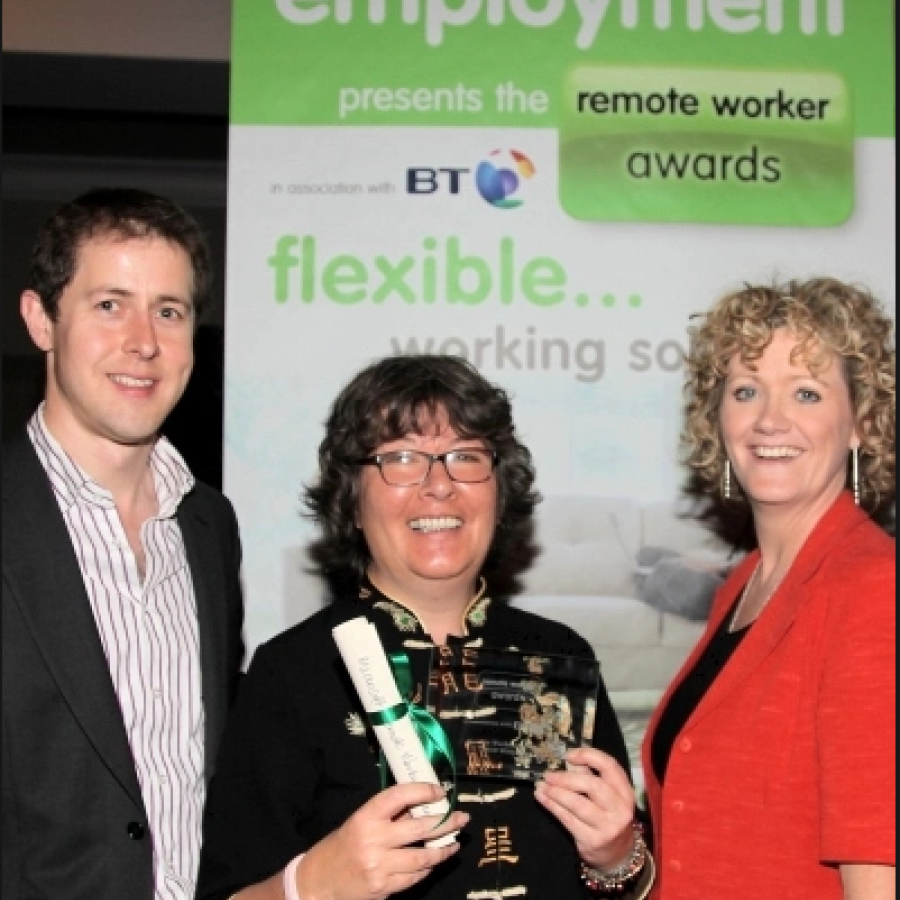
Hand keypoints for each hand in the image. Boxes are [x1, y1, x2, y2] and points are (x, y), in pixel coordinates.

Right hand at [296, 782, 468, 899]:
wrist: (320, 881)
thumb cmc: (344, 845)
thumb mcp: (361, 821)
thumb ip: (389, 815)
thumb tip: (423, 805)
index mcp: (366, 817)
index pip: (399, 796)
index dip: (422, 790)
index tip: (439, 790)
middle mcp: (373, 840)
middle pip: (420, 828)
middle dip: (446, 822)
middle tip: (462, 818)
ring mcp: (379, 866)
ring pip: (423, 857)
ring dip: (443, 849)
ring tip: (454, 843)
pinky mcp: (384, 888)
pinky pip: (414, 877)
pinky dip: (427, 868)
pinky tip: (433, 861)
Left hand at [533, 747, 635, 871]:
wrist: (617, 855)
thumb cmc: (609, 818)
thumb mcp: (609, 798)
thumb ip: (592, 778)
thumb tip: (568, 763)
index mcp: (625, 792)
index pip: (609, 766)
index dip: (588, 756)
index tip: (568, 755)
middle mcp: (620, 809)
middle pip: (592, 785)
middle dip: (566, 778)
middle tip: (548, 775)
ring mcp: (607, 827)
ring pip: (577, 803)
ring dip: (555, 792)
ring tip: (541, 785)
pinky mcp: (592, 840)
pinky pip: (567, 819)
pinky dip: (552, 806)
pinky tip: (541, 798)